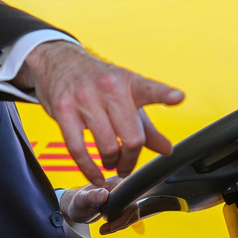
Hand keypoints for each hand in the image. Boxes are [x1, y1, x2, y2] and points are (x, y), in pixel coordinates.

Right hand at [20, 41, 182, 184]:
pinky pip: (78, 149)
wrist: (58, 61)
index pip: (149, 89)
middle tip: (127, 165)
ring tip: (110, 163)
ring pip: (106, 146)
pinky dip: (88, 169)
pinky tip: (95, 175)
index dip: (164, 94)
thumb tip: (168, 150)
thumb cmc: (98, 82)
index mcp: (128, 82)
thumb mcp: (125, 97)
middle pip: (131, 136)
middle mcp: (108, 88)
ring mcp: (84, 99)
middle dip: (131, 159)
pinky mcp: (63, 111)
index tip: (178, 97)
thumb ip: (146, 126)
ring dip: (111, 163)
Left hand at [60, 177, 141, 234]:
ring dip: (121, 224)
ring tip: (106, 228)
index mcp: (114, 182)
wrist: (76, 208)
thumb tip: (105, 194)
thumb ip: (91, 196)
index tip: (111, 224)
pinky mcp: (123, 203)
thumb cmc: (76, 203)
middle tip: (107, 228)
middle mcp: (121, 186)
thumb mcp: (81, 201)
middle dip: (122, 221)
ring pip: (133, 213)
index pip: (130, 198)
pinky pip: (129, 215)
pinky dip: (121, 224)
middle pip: (134, 206)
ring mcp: (123, 195)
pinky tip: (109, 227)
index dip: (124, 214)